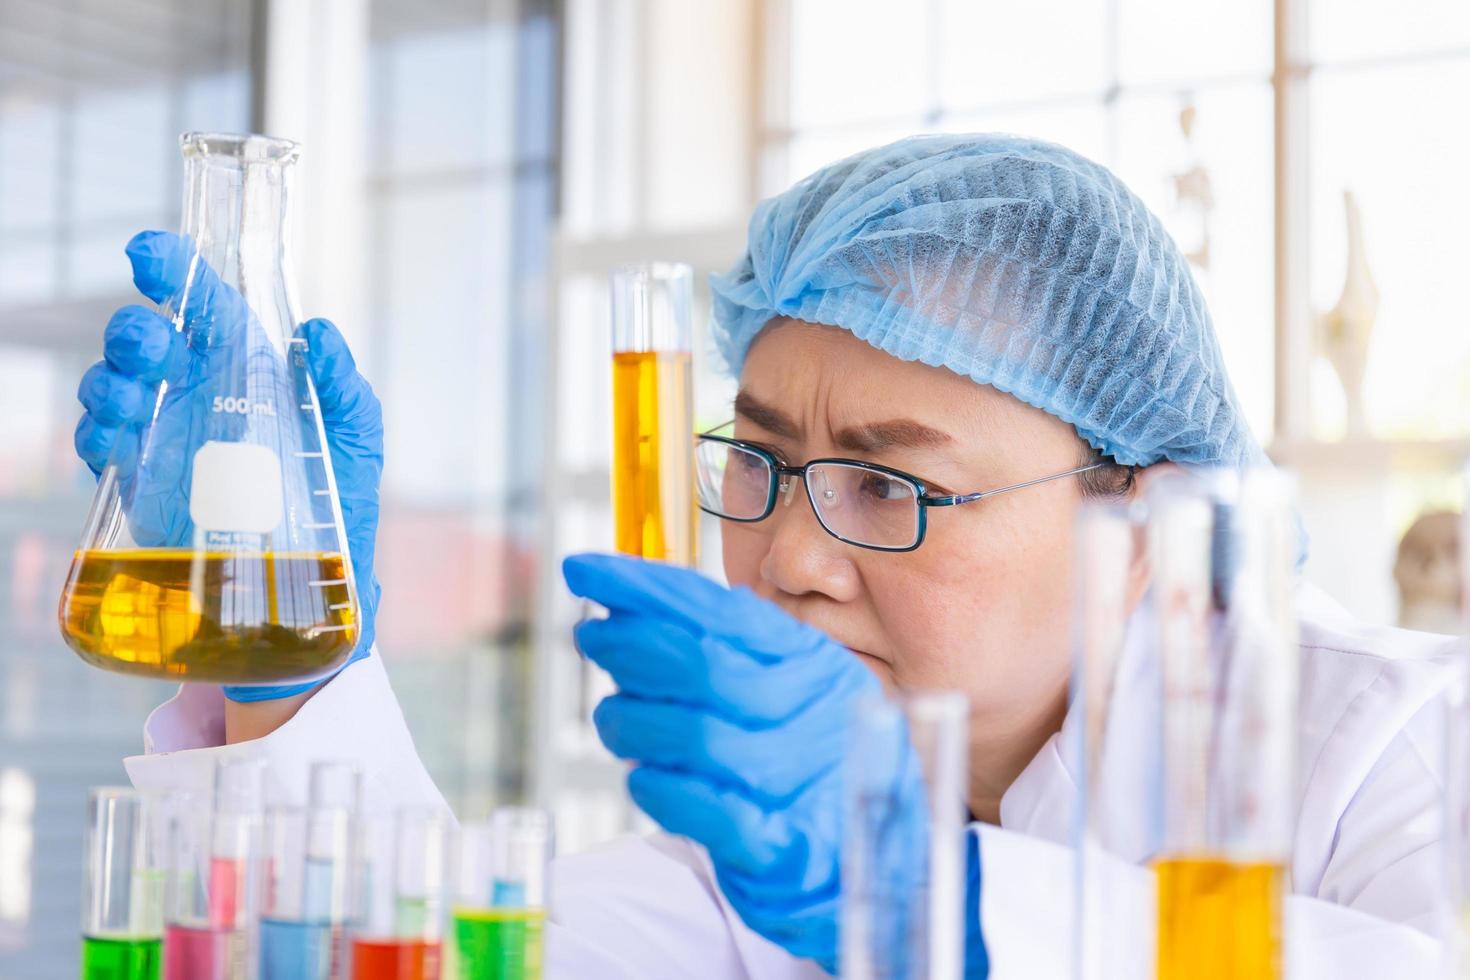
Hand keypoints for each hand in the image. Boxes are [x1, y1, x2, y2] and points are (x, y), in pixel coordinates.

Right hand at [74, 230, 382, 701]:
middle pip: (145, 340)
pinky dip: (99, 437)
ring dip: (109, 384)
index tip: (149, 255)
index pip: (206, 304)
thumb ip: (343, 385)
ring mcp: (167, 437)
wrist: (318, 583)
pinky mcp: (145, 484)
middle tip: (154, 347)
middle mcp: (200, 393)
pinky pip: (101, 448)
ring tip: (132, 401)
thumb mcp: (357, 435)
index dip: (173, 271)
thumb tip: (320, 334)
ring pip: (112, 388)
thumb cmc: (341, 497)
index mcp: (249, 368)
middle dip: (134, 332)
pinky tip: (116, 442)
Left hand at [564, 554, 986, 975]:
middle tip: (589, 633)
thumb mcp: (802, 683)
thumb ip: (743, 645)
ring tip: (614, 715)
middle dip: (627, 643)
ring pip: (690, 734)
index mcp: (810, 661)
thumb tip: (656, 600)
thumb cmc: (827, 758)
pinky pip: (702, 809)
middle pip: (697, 664)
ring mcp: (797, 780)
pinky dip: (658, 786)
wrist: (894, 856)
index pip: (716, 610)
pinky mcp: (780, 849)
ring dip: (630, 719)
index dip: (644, 587)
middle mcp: (808, 711)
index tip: (586, 570)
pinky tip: (644, 774)